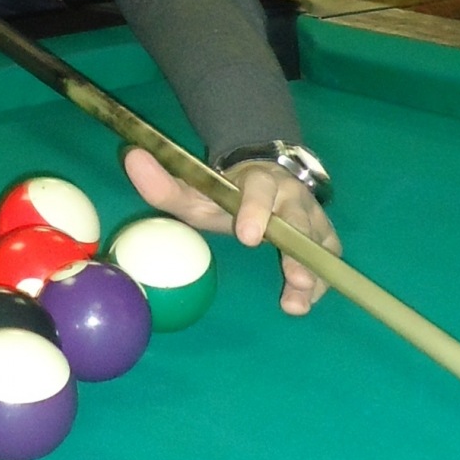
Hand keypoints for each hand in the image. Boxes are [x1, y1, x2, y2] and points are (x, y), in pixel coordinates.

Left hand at [122, 147, 341, 315]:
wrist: (259, 170)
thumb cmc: (222, 189)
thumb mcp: (192, 188)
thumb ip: (162, 181)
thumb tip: (130, 156)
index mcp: (258, 179)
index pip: (260, 189)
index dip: (256, 211)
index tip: (248, 237)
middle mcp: (290, 195)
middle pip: (300, 220)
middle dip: (299, 251)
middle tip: (297, 279)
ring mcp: (310, 214)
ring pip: (320, 241)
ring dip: (314, 272)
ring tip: (300, 303)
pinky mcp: (321, 231)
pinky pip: (328, 254)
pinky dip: (324, 278)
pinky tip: (309, 301)